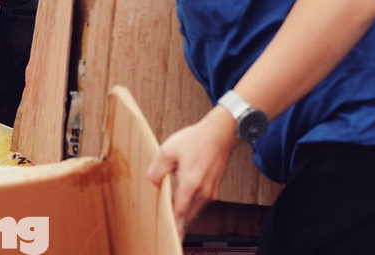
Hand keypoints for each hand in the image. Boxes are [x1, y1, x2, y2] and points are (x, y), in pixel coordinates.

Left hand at [146, 107, 239, 235]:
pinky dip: (190, 208)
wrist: (220, 133)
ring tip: (172, 221)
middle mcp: (203, 193)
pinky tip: (181, 204)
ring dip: (183, 217)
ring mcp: (210, 192)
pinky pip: (199, 204)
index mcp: (191, 184)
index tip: (171, 241)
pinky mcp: (213, 188)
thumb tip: (154, 183)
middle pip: (188, 217)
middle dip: (178, 226)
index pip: (179, 214)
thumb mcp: (168, 150)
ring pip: (194, 212)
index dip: (174, 229)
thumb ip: (157, 170)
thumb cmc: (195, 140)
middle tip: (167, 234)